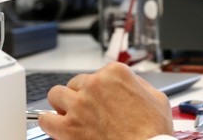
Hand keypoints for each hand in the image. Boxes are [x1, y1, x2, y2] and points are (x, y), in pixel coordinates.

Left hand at [38, 62, 172, 139]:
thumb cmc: (153, 129)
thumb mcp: (157, 97)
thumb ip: (139, 85)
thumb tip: (130, 85)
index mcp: (115, 73)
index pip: (97, 74)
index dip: (100, 89)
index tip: (102, 99)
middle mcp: (95, 84)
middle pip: (76, 83)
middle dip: (81, 96)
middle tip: (89, 110)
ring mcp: (80, 105)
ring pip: (56, 95)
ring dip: (62, 105)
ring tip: (70, 115)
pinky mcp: (69, 127)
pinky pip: (45, 120)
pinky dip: (49, 123)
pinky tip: (58, 128)